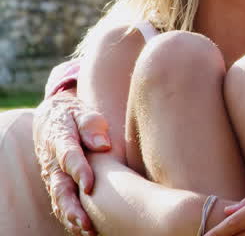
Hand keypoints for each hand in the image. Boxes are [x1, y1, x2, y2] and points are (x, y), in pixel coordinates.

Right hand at [33, 91, 111, 235]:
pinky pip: (61, 203)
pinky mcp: (57, 184)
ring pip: (59, 199)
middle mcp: (52, 162)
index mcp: (59, 140)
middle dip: (72, 206)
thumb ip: (92, 125)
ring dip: (72, 217)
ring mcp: (52, 175)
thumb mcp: (83, 112)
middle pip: (60, 187)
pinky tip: (85, 229)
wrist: (51, 118)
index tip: (89, 186)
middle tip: (87, 222)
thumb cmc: (74, 115)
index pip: (68, 157)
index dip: (78, 171)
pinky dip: (70, 217)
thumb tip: (102, 145)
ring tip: (88, 230)